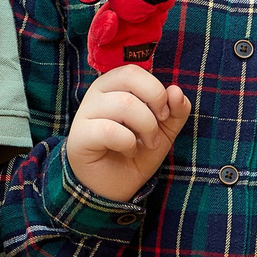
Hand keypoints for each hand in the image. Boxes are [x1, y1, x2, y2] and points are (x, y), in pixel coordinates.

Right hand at [66, 65, 190, 201]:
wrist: (113, 186)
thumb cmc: (134, 152)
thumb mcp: (163, 131)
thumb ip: (175, 111)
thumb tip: (176, 92)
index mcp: (114, 85)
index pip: (135, 70)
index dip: (156, 90)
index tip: (164, 114)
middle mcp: (97, 92)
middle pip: (129, 76)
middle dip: (154, 102)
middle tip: (157, 126)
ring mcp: (86, 112)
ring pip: (124, 103)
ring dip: (145, 128)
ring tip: (144, 144)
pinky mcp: (80, 135)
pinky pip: (110, 130)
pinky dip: (128, 143)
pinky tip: (128, 151)